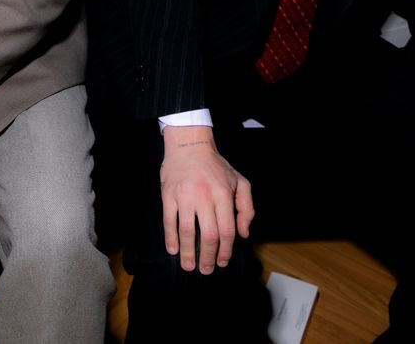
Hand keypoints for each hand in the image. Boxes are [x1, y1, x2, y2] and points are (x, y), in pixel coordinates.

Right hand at [160, 125, 253, 273]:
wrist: (189, 145)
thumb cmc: (216, 165)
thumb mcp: (240, 181)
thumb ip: (246, 208)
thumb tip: (244, 233)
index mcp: (224, 195)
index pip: (227, 230)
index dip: (226, 251)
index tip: (223, 262)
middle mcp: (205, 197)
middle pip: (208, 235)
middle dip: (208, 257)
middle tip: (206, 270)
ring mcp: (185, 196)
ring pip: (187, 232)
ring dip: (188, 253)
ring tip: (189, 266)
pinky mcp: (168, 195)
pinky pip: (169, 221)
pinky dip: (171, 238)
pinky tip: (173, 250)